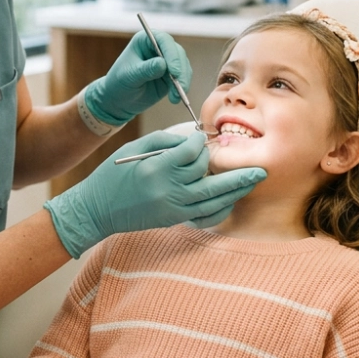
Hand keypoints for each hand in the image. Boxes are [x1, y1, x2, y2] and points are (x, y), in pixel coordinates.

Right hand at [45, 130, 265, 256]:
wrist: (97, 209)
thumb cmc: (115, 174)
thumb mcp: (137, 148)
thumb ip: (168, 140)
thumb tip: (195, 139)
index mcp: (157, 167)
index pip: (193, 152)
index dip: (201, 143)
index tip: (202, 139)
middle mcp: (168, 189)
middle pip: (211, 176)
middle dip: (238, 172)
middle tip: (261, 167)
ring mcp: (173, 207)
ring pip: (215, 198)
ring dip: (236, 190)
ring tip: (254, 181)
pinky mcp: (174, 219)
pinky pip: (205, 214)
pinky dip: (221, 207)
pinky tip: (231, 199)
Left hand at [83, 31, 190, 124]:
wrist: (118, 100)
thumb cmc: (119, 83)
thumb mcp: (130, 76)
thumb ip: (146, 70)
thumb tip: (163, 64)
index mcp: (144, 40)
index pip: (163, 40)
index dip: (171, 53)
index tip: (174, 71)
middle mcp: (158, 47)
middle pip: (177, 52)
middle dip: (181, 70)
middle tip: (180, 87)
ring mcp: (167, 61)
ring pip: (183, 66)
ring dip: (183, 81)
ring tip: (176, 98)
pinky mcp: (172, 75)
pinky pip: (183, 78)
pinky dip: (182, 88)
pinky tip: (175, 98)